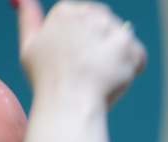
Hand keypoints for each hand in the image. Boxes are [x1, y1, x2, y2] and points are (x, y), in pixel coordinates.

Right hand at [16, 0, 145, 104]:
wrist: (68, 104)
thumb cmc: (47, 82)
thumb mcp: (29, 45)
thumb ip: (29, 18)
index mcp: (64, 11)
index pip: (87, 20)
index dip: (85, 45)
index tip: (79, 62)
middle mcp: (86, 13)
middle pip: (107, 26)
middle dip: (103, 48)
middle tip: (91, 72)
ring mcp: (108, 28)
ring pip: (123, 41)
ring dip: (117, 60)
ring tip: (101, 78)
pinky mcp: (126, 44)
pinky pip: (138, 55)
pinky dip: (133, 69)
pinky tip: (116, 81)